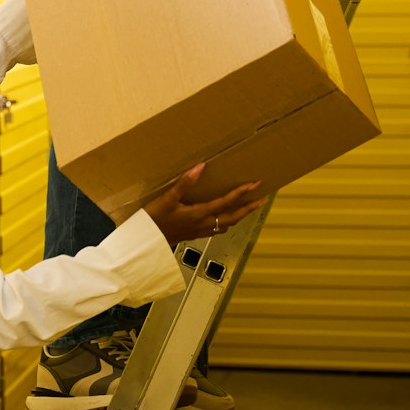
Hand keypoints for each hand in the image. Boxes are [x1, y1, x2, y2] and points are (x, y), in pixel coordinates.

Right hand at [142, 165, 266, 244]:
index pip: (226, 202)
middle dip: (249, 208)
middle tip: (263, 199)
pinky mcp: (196, 235)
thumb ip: (185, 183)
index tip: (255, 184)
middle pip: (233, 216)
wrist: (146, 242)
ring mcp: (201, 231)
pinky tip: (225, 220)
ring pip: (228, 224)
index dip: (242, 192)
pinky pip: (218, 229)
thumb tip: (201, 166)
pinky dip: (228, 222)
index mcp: (200, 213)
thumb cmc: (155, 219)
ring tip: (249, 208)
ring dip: (241, 216)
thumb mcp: (167, 199)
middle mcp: (204, 224)